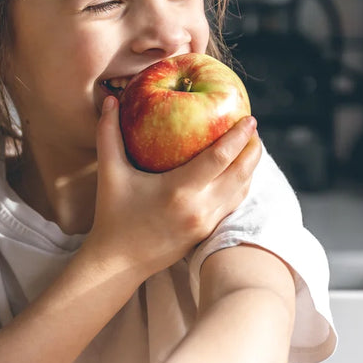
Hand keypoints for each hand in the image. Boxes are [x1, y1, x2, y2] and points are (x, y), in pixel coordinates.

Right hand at [87, 95, 260, 280]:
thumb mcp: (110, 174)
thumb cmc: (112, 215)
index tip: (248, 118)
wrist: (118, 262)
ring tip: (250, 147)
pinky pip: (232, 204)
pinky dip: (240, 185)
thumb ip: (108, 135)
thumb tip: (112, 100)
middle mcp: (199, 208)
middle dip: (252, 149)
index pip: (220, 158)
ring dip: (250, 168)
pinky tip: (237, 173)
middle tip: (253, 128)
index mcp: (178, 191)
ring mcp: (205, 223)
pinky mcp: (206, 233)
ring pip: (241, 191)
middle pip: (241, 174)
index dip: (237, 137)